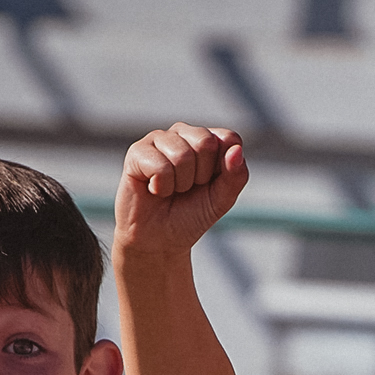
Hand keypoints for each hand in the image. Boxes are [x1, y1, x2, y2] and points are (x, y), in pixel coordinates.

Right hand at [115, 123, 249, 257]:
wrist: (161, 240)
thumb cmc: (191, 215)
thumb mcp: (222, 199)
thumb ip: (236, 176)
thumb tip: (237, 150)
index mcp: (208, 140)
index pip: (229, 138)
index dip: (225, 168)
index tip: (210, 183)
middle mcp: (183, 133)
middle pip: (206, 142)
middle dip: (201, 175)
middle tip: (188, 188)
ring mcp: (159, 139)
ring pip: (182, 155)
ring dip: (180, 184)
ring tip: (171, 190)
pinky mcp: (137, 151)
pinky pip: (160, 166)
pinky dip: (162, 187)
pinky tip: (155, 190)